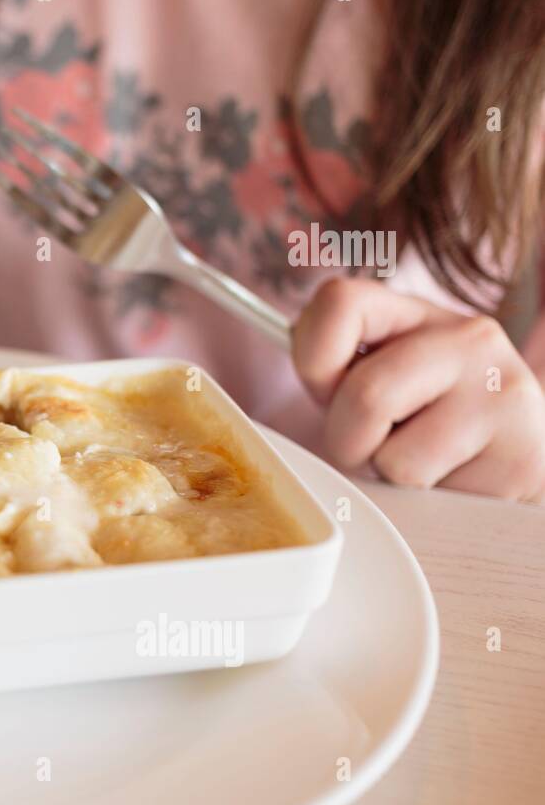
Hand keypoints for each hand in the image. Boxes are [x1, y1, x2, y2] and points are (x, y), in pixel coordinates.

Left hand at [292, 277, 544, 501]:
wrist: (512, 465)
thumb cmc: (424, 427)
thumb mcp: (378, 383)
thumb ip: (334, 369)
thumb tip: (283, 358)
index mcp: (420, 315)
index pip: (339, 302)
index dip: (314, 359)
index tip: (328, 389)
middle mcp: (470, 339)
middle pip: (364, 394)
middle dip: (348, 439)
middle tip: (375, 445)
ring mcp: (503, 394)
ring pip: (392, 457)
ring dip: (387, 474)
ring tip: (420, 463)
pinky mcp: (520, 457)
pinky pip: (429, 493)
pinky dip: (422, 502)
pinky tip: (451, 481)